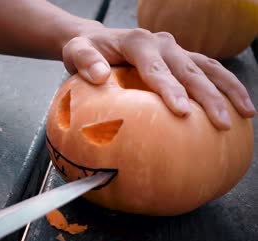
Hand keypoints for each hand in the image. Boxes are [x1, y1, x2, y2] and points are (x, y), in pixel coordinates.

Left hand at [62, 21, 255, 129]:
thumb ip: (85, 61)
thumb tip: (99, 76)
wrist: (97, 39)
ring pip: (208, 67)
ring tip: (247, 113)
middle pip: (189, 70)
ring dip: (228, 89)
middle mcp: (162, 42)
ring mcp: (175, 49)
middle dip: (209, 97)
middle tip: (222, 123)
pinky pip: (209, 70)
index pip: (156, 68)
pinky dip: (226, 86)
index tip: (182, 112)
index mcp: (138, 42)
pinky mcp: (182, 58)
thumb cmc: (86, 50)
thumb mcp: (76, 51)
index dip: (170, 89)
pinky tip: (238, 106)